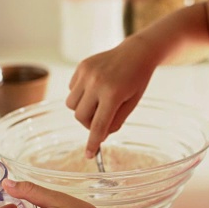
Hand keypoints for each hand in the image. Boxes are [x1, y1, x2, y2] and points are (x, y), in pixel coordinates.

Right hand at [66, 38, 157, 157]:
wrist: (136, 52)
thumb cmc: (137, 80)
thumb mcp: (131, 104)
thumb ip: (115, 122)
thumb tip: (98, 135)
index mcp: (113, 94)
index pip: (98, 125)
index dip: (92, 143)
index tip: (89, 155)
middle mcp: (97, 83)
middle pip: (80, 117)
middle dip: (88, 123)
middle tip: (101, 119)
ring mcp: (87, 73)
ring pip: (71, 104)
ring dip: (82, 109)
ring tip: (97, 102)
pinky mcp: (81, 66)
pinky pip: (72, 89)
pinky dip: (80, 94)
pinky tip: (95, 88)